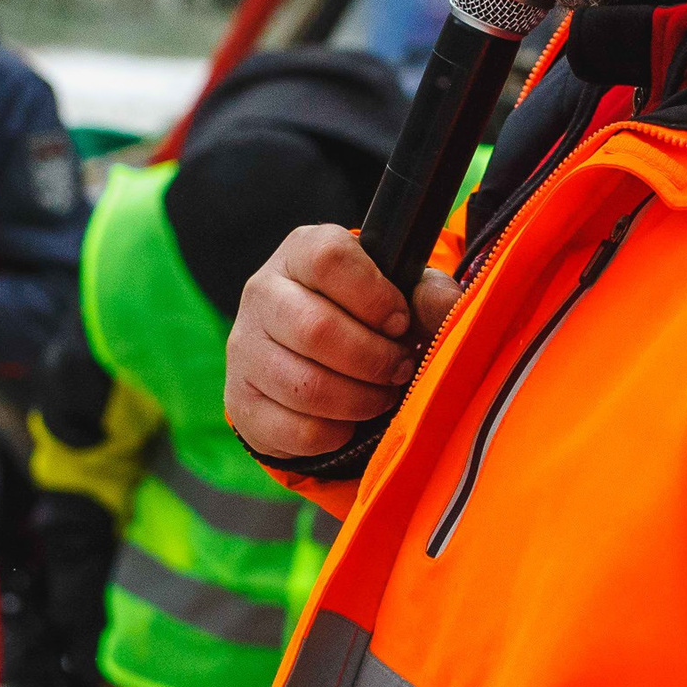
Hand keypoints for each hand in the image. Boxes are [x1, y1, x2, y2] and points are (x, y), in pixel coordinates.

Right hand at [225, 225, 460, 460]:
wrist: (315, 359)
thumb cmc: (366, 316)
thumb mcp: (402, 293)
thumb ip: (429, 295)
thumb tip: (445, 305)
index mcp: (300, 252)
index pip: (328, 259)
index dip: (375, 297)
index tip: (400, 323)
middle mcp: (262, 293)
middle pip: (317, 329)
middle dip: (375, 360)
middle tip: (399, 369)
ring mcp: (244, 349)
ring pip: (306, 387)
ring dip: (360, 400)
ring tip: (381, 395)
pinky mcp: (241, 402)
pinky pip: (296, 431)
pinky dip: (336, 434)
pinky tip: (348, 419)